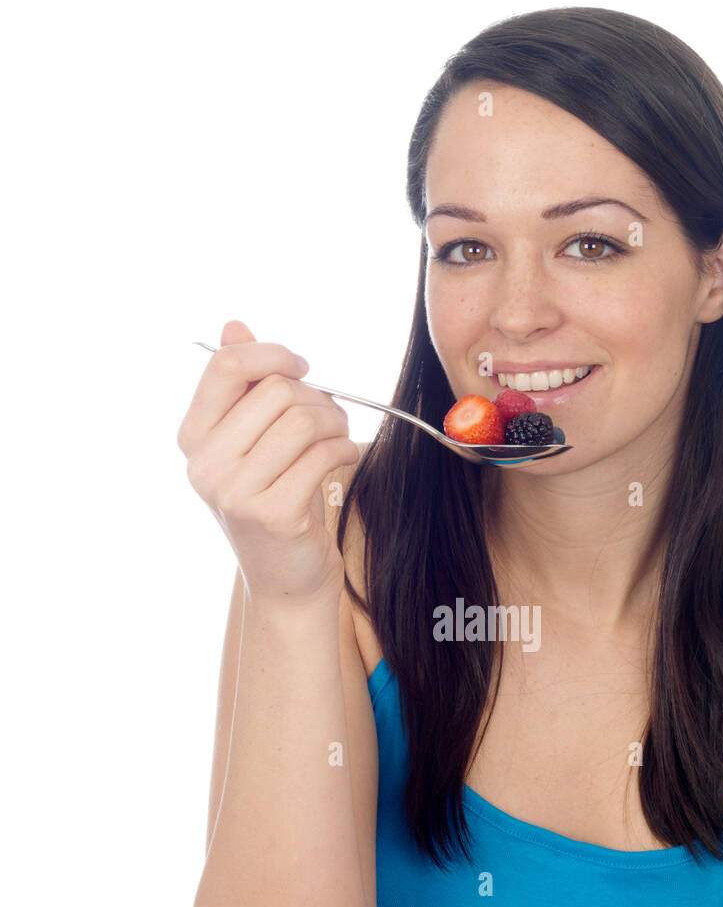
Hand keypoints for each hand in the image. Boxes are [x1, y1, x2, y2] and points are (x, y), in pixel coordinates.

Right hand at [177, 320, 358, 605]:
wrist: (287, 580)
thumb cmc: (275, 501)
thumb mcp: (251, 443)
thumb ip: (242, 387)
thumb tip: (234, 326)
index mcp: (193, 437)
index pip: (228, 365)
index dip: (274, 355)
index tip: (303, 368)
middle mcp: (205, 464)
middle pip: (276, 390)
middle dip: (318, 396)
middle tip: (332, 417)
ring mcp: (235, 492)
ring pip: (304, 420)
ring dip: (337, 423)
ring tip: (340, 437)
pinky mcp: (273, 513)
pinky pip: (324, 454)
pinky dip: (346, 450)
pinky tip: (346, 459)